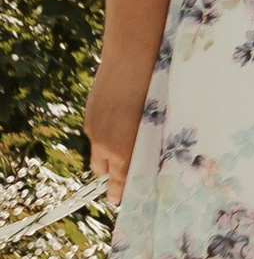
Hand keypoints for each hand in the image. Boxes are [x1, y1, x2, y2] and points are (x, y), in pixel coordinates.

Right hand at [83, 67, 148, 202]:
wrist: (132, 59)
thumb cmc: (156, 89)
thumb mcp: (157, 121)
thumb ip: (148, 141)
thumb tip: (148, 153)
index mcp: (126, 149)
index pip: (120, 181)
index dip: (120, 190)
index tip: (120, 199)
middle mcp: (106, 144)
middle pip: (103, 171)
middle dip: (112, 173)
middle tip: (122, 172)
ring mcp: (95, 129)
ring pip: (98, 151)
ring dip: (107, 152)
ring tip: (123, 140)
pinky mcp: (90, 115)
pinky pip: (95, 133)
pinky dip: (104, 132)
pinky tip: (119, 118)